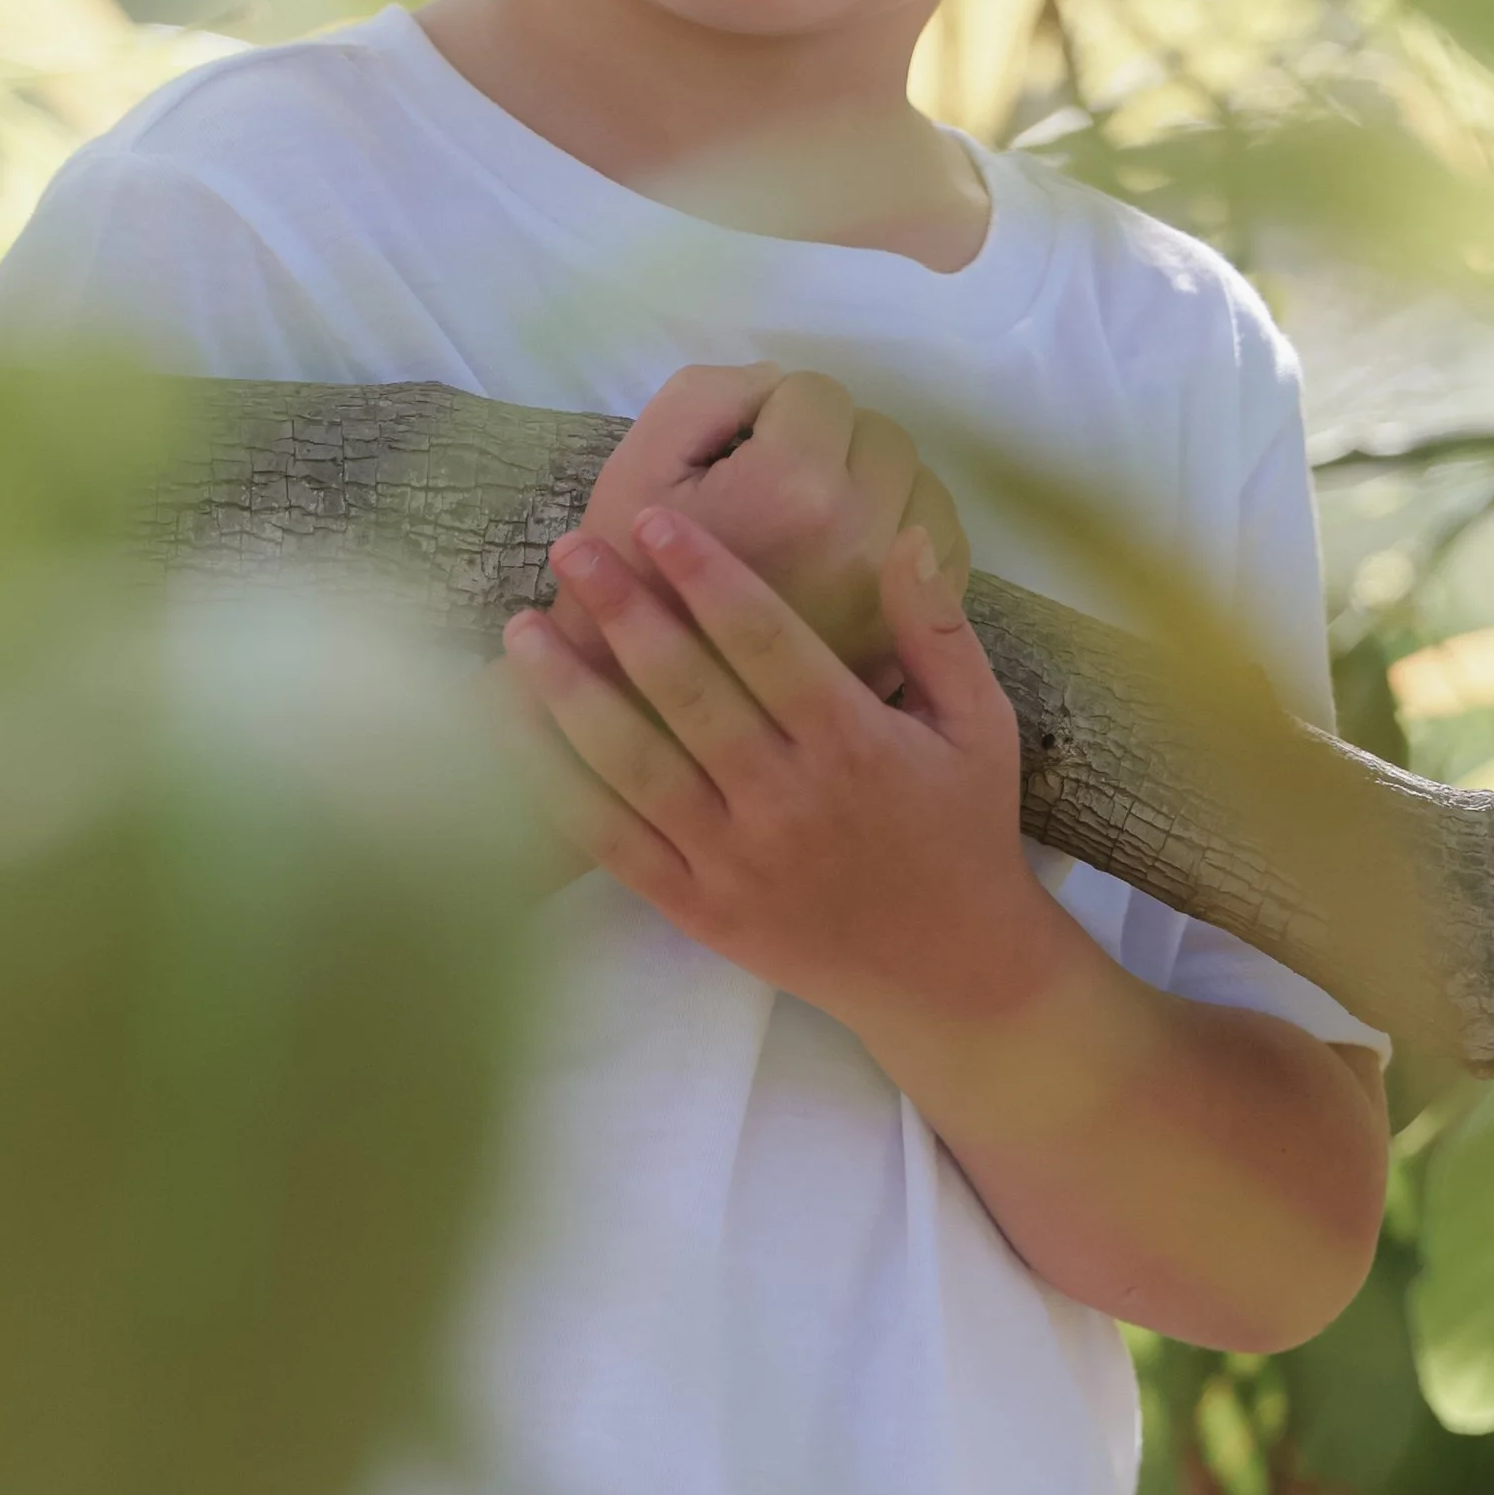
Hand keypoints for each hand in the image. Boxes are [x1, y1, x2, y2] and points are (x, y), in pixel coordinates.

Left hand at [504, 505, 1049, 1030]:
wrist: (948, 974)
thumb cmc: (962, 832)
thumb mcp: (981, 725)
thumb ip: (939, 631)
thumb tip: (906, 535)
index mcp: (854, 744)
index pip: (765, 642)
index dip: (706, 575)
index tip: (654, 520)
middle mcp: (787, 800)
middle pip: (685, 693)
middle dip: (622, 612)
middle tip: (570, 548)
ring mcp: (733, 860)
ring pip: (632, 765)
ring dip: (568, 692)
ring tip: (521, 629)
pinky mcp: (695, 908)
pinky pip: (609, 841)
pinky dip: (552, 785)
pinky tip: (511, 731)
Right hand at [551, 363, 968, 692]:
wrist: (643, 711)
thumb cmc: (630, 578)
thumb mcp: (638, 467)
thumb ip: (708, 396)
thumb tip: (778, 384)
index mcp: (792, 487)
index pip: (816, 392)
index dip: (769, 410)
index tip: (737, 450)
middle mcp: (858, 534)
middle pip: (881, 433)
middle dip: (831, 441)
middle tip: (776, 479)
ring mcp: (889, 589)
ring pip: (922, 487)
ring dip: (879, 483)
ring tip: (820, 513)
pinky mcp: (903, 633)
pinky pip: (942, 552)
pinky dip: (912, 537)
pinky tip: (859, 550)